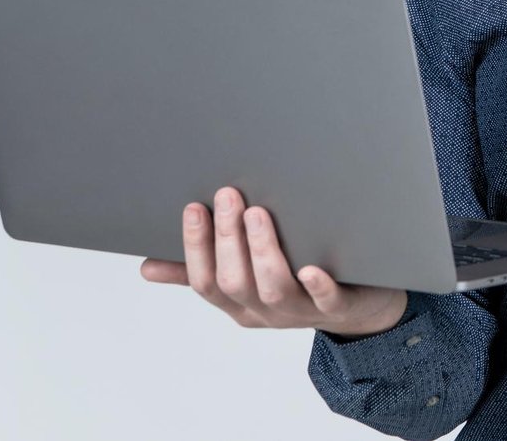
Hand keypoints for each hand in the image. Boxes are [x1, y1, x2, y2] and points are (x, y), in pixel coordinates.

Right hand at [140, 184, 408, 337]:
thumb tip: (147, 266)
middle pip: (235, 282)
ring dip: (262, 251)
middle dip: (227, 239)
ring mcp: (300, 311)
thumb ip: (199, 272)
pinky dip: (317, 286)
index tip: (193, 206)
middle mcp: (264, 311)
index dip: (196, 246)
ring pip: (273, 289)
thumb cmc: (294, 283)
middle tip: (227, 195)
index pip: (205, 281)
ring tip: (258, 212)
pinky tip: (311, 269)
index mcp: (238, 303)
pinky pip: (325, 301)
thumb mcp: (244, 280)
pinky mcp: (338, 306)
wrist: (359, 310)